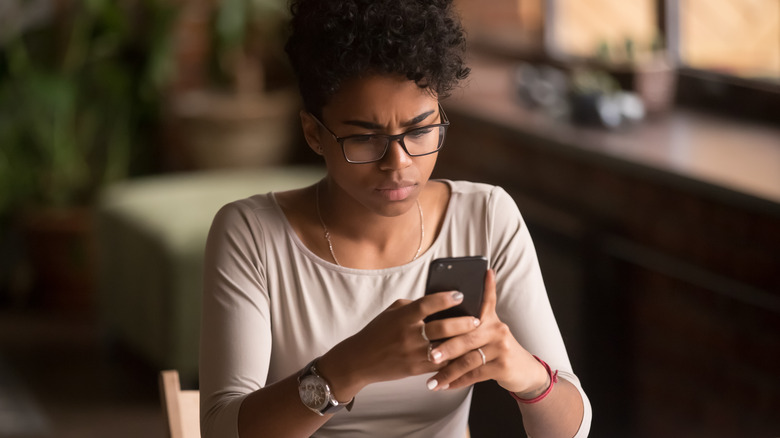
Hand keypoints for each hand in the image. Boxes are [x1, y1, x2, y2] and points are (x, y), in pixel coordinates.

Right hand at [319, 290, 480, 399]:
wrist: (360, 360)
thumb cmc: (378, 332)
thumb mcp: (392, 312)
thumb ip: (413, 306)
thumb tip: (438, 301)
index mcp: (402, 316)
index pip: (427, 304)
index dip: (445, 298)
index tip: (460, 294)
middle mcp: (408, 334)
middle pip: (442, 327)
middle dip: (463, 323)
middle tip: (477, 319)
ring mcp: (412, 353)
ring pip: (444, 348)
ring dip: (462, 343)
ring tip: (476, 337)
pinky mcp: (415, 369)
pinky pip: (440, 364)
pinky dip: (453, 359)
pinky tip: (465, 354)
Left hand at [423, 270, 548, 395]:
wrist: (522, 370)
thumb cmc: (495, 349)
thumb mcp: (487, 332)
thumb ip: (468, 324)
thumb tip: (439, 315)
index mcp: (490, 318)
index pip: (487, 299)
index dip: (486, 285)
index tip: (483, 272)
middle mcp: (497, 329)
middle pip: (467, 336)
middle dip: (446, 347)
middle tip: (428, 354)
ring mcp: (501, 347)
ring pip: (469, 359)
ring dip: (448, 371)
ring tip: (431, 381)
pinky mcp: (503, 365)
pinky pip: (475, 374)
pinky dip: (458, 382)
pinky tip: (445, 386)